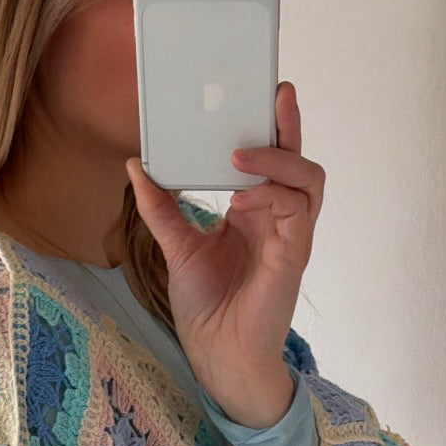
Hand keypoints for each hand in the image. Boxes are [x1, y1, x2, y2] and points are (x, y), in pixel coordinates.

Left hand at [125, 81, 324, 427]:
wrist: (217, 353)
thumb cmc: (206, 306)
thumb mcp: (177, 246)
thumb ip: (161, 207)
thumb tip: (137, 164)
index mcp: (255, 213)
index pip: (270, 159)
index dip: (269, 128)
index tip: (254, 94)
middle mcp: (278, 219)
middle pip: (297, 159)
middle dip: (290, 124)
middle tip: (276, 91)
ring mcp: (290, 236)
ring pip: (308, 178)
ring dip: (279, 157)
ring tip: (242, 150)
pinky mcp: (293, 255)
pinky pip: (296, 209)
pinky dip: (273, 191)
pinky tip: (246, 191)